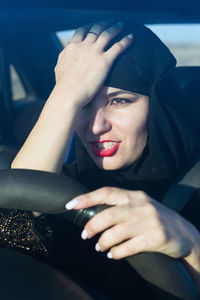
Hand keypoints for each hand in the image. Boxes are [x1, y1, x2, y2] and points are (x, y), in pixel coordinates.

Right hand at [54, 21, 132, 108]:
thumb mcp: (59, 67)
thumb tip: (65, 52)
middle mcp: (83, 46)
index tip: (94, 25)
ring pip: (107, 34)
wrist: (68, 94)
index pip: (82, 31)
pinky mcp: (104, 62)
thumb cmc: (63, 86)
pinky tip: (131, 37)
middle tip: (110, 22)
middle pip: (95, 29)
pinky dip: (125, 40)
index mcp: (72, 47)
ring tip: (120, 25)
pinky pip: (118, 47)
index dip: (89, 27)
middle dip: (103, 24)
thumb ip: (64, 57)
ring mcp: (94, 53)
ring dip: (115, 28)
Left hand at [66, 187, 195, 259]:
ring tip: (99, 247)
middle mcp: (141, 205)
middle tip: (84, 236)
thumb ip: (121, 206)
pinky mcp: (155, 238)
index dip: (87, 198)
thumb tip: (93, 211)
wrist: (184, 232)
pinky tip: (113, 254)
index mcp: (135, 195)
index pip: (107, 192)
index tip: (70, 204)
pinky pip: (128, 248)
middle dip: (92, 226)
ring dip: (103, 242)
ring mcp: (149, 221)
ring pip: (116, 233)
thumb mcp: (140, 205)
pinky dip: (116, 253)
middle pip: (108, 215)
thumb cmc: (155, 218)